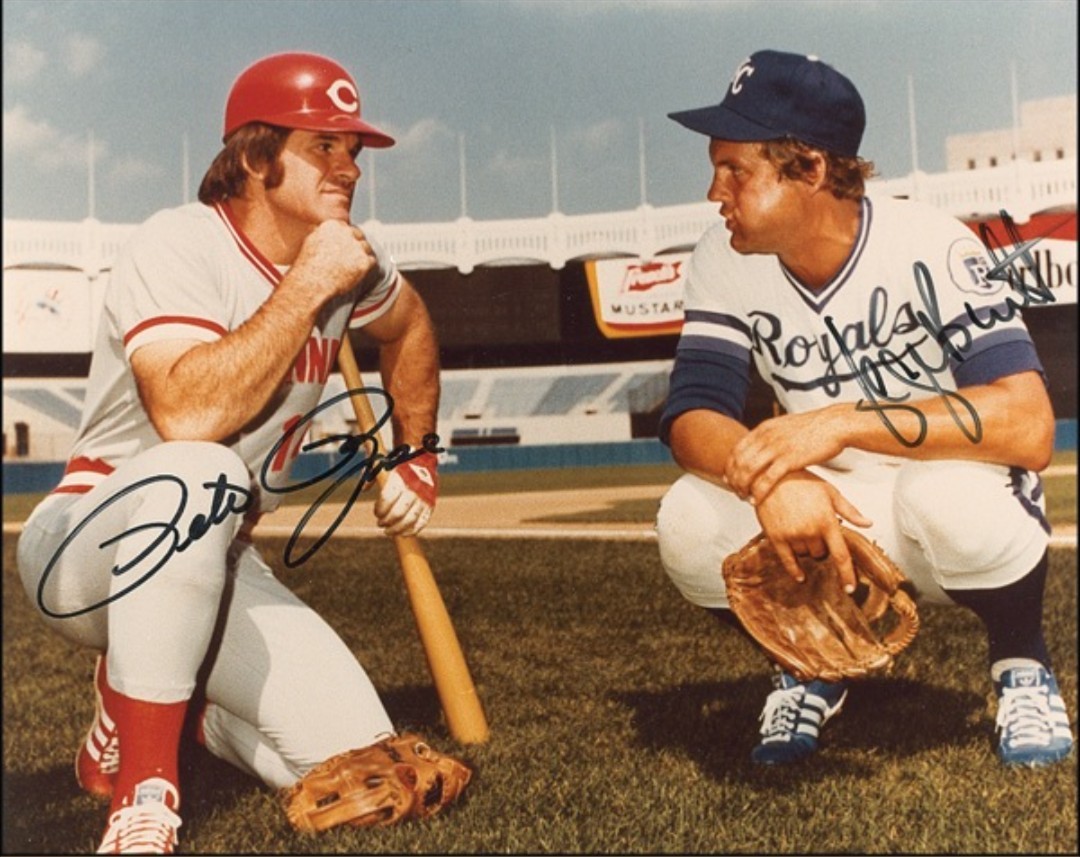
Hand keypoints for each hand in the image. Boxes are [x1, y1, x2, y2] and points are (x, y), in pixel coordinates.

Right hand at [290, 221, 379, 302]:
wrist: (313, 282)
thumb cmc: (308, 265)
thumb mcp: (310, 242)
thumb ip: (319, 233)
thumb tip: (318, 228)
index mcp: (333, 225)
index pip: (346, 228)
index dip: (346, 238)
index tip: (343, 247)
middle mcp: (347, 233)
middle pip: (358, 235)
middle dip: (355, 245)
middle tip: (350, 258)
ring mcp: (357, 247)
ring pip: (366, 247)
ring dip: (361, 255)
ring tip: (351, 266)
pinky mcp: (364, 261)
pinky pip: (371, 260)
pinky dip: (366, 266)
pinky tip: (356, 272)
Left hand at [374, 450, 438, 536]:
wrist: (424, 461)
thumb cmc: (398, 465)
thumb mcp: (383, 463)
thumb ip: (371, 474)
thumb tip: (364, 489)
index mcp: (400, 479)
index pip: (387, 499)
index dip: (379, 510)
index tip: (377, 512)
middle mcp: (413, 489)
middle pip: (398, 513)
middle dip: (386, 522)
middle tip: (380, 524)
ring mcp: (423, 498)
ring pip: (410, 521)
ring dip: (397, 529)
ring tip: (388, 531)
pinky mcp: (430, 505)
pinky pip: (422, 522)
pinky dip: (412, 530)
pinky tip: (402, 533)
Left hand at [725, 406, 847, 503]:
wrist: (835, 424)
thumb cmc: (813, 428)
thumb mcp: (785, 426)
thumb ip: (771, 436)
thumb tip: (762, 446)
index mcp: (764, 429)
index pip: (736, 449)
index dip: (729, 466)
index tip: (728, 478)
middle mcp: (766, 437)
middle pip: (738, 462)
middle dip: (734, 480)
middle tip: (736, 492)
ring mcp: (776, 448)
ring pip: (748, 471)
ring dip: (742, 487)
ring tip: (744, 498)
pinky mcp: (789, 460)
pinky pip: (766, 480)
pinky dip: (758, 492)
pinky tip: (756, 500)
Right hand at [753, 472, 871, 591]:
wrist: (770, 476)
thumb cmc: (802, 481)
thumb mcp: (830, 492)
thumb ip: (850, 510)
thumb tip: (868, 523)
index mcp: (827, 521)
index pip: (840, 555)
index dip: (846, 574)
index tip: (849, 588)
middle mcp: (810, 531)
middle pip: (820, 554)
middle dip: (821, 546)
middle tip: (815, 529)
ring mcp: (792, 535)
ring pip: (805, 555)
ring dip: (806, 548)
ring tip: (801, 528)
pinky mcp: (776, 537)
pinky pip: (787, 560)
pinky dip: (794, 569)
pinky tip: (799, 575)